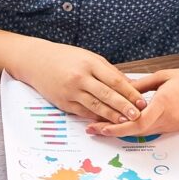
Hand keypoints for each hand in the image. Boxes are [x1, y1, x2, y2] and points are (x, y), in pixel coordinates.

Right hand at [17, 41, 145, 123]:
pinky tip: (107, 122)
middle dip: (124, 106)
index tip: (141, 101)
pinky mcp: (64, 103)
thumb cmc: (65, 57)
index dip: (130, 92)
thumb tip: (129, 85)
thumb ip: (108, 71)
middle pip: (107, 95)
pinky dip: (96, 117)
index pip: (114, 80)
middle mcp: (80, 78)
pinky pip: (83, 112)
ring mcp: (71, 91)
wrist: (36, 61)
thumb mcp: (88, 57)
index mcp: (90, 64)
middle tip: (138, 115)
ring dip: (112, 115)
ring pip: (96, 106)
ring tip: (125, 122)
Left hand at [89, 68, 178, 138]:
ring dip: (120, 131)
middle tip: (92, 129)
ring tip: (100, 127)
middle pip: (133, 131)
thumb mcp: (165, 76)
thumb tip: (123, 87)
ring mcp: (169, 126)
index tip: (100, 125)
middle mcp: (165, 119)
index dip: (117, 126)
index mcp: (163, 104)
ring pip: (139, 133)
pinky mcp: (171, 127)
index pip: (137, 121)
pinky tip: (120, 125)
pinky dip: (132, 129)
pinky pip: (148, 131)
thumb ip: (143, 83)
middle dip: (111, 131)